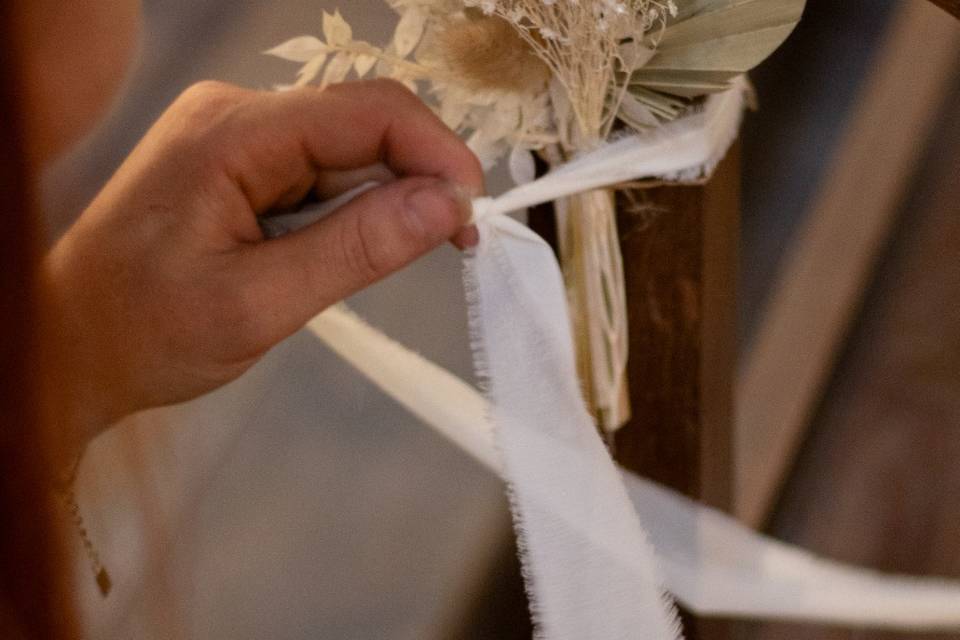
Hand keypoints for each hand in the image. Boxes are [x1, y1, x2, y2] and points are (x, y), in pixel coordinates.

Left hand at [43, 79, 483, 441]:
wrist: (67, 347)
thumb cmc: (146, 333)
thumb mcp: (259, 302)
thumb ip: (357, 248)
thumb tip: (446, 204)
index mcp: (231, 133)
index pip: (365, 111)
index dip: (435, 151)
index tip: (474, 212)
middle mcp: (234, 114)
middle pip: (359, 123)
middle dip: (418, 175)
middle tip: (457, 241)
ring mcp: (233, 136)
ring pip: (344, 149)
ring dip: (386, 196)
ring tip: (406, 254)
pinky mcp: (237, 163)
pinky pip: (318, 171)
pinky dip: (352, 208)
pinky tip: (355, 246)